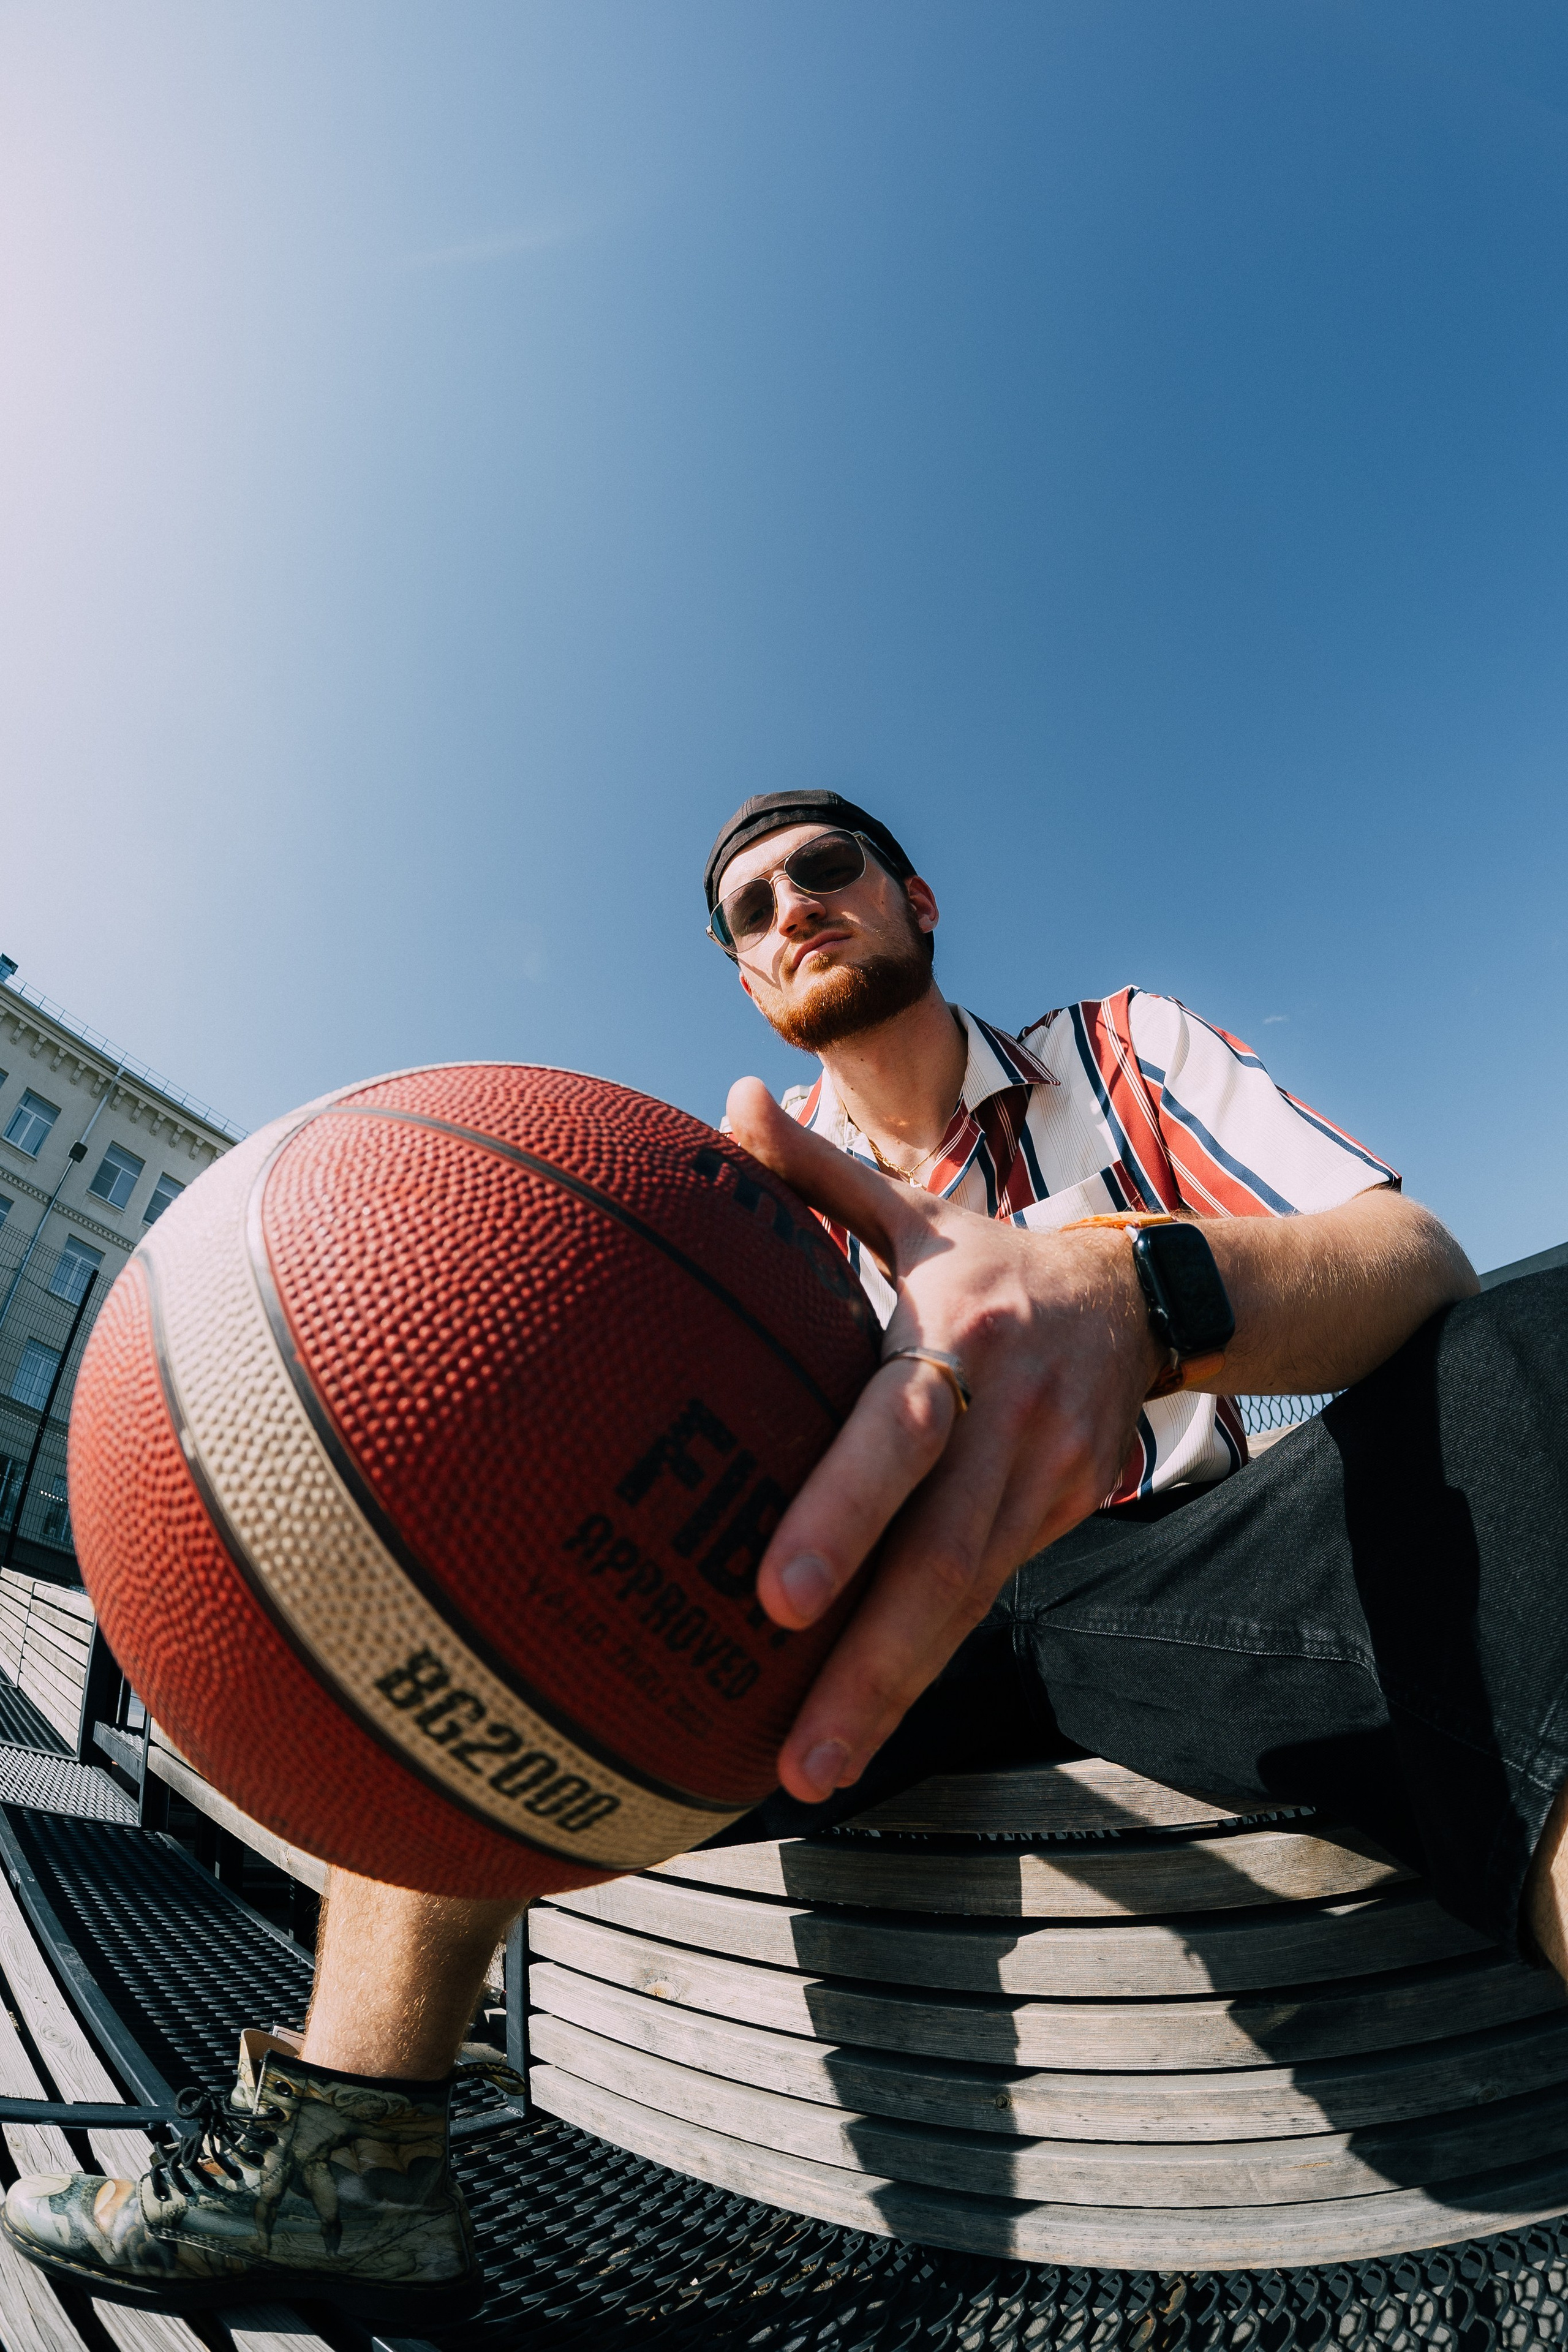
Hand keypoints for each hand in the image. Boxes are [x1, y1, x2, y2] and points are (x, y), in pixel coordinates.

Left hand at [726, 1077, 1165, 1803]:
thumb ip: (816, 1172)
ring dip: (890, 1694)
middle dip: (869, 1664)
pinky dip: (923, 1669)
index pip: (900, 1431)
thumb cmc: (991, 1260)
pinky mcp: (1060, 1520)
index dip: (846, 1514)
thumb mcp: (916, 1208)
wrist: (1143, 1299)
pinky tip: (859, 1730)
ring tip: (810, 1770)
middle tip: (793, 1754)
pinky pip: (982, 1602)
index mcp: (960, 1332)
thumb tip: (725, 1106)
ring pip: (966, 1604)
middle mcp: (1008, 1418)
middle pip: (939, 1558)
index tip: (777, 1598)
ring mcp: (1044, 1481)